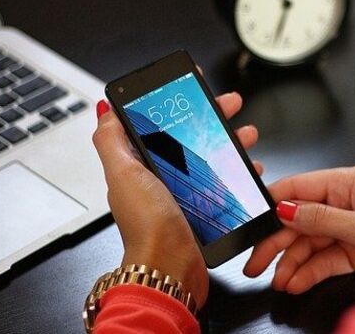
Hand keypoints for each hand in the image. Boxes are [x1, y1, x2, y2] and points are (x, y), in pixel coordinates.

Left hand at [92, 92, 261, 308]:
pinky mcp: (204, 208)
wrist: (171, 268)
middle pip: (190, 136)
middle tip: (230, 104)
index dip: (177, 103)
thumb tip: (104, 109)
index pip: (160, 123)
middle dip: (212, 116)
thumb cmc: (148, 226)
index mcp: (141, 164)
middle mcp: (163, 177)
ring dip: (231, 141)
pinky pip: (225, 181)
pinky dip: (238, 171)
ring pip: (211, 156)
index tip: (194, 86)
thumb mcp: (124, 174)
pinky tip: (250, 168)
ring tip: (247, 135)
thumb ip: (111, 140)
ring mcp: (185, 193)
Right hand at [244, 166, 354, 293]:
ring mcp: (352, 225)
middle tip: (256, 263)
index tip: (248, 222)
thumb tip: (286, 210)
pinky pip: (327, 257)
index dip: (271, 204)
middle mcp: (348, 201)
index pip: (299, 188)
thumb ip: (324, 220)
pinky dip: (311, 270)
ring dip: (292, 261)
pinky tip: (296, 281)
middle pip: (300, 218)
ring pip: (311, 241)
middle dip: (277, 241)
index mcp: (350, 183)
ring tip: (277, 279)